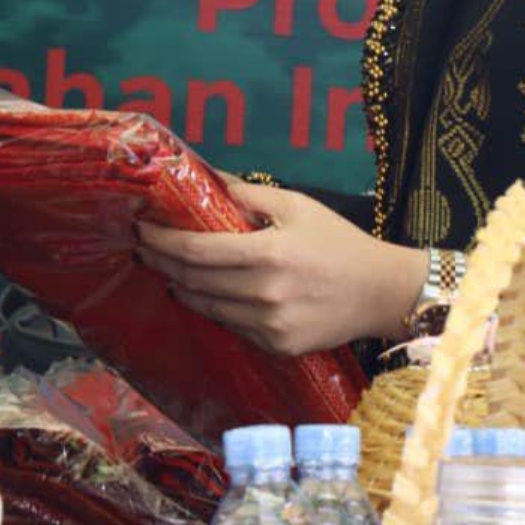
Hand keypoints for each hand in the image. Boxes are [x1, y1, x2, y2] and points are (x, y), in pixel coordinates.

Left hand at [136, 174, 425, 355]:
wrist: (381, 292)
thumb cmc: (340, 242)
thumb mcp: (298, 206)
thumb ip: (250, 195)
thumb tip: (209, 178)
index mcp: (268, 254)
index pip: (196, 252)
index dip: (161, 242)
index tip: (142, 229)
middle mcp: (263, 294)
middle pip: (193, 281)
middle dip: (162, 264)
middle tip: (145, 248)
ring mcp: (268, 326)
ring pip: (207, 308)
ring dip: (183, 288)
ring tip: (171, 272)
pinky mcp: (276, 347)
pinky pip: (232, 327)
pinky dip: (216, 309)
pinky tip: (212, 294)